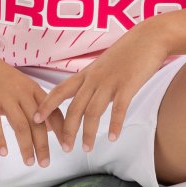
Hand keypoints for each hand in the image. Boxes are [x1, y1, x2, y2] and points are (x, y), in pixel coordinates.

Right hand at [0, 42, 66, 167]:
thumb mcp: (18, 83)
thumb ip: (33, 103)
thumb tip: (48, 127)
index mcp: (31, 87)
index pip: (53, 111)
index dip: (61, 130)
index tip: (66, 147)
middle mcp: (21, 92)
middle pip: (38, 123)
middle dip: (43, 145)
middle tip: (45, 164)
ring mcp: (3, 96)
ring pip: (20, 126)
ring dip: (26, 147)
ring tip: (29, 162)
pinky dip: (0, 140)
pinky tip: (3, 153)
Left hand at [33, 26, 170, 150]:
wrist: (149, 37)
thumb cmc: (127, 52)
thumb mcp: (103, 65)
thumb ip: (93, 80)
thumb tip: (85, 95)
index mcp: (86, 73)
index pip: (60, 90)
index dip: (46, 105)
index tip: (36, 119)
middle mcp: (94, 78)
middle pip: (74, 107)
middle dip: (67, 129)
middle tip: (64, 148)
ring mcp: (110, 81)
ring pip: (93, 111)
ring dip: (88, 132)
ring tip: (86, 149)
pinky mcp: (128, 85)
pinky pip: (118, 108)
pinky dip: (114, 124)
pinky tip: (112, 137)